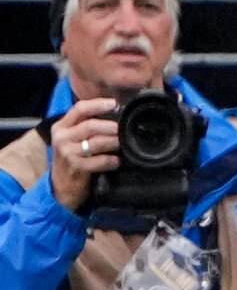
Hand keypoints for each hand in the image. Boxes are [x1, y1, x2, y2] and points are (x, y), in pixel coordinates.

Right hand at [48, 98, 121, 212]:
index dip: (98, 105)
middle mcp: (62, 137)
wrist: (61, 186)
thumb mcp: (71, 140)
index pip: (79, 109)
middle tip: (123, 129)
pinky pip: (100, 161)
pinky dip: (112, 160)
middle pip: (90, 125)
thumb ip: (84, 127)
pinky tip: (117, 161)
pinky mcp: (77, 167)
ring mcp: (68, 152)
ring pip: (97, 142)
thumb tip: (112, 115)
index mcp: (61, 127)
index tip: (114, 104)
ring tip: (123, 144)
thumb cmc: (72, 160)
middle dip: (111, 127)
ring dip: (114, 142)